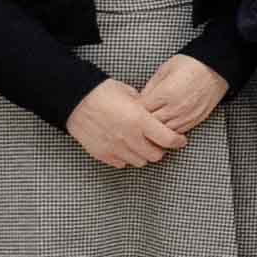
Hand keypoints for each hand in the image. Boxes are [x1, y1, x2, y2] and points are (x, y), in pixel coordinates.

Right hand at [67, 81, 188, 170]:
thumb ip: (146, 110)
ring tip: (139, 144)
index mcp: (139, 120)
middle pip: (156, 155)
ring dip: (143, 154)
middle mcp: (129, 137)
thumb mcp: (131, 95)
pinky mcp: (102, 154)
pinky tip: (124, 146)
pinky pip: (121, 163)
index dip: (178, 141)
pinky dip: (126, 157)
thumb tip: (156, 117)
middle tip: (157, 142)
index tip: (181, 140)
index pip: (168, 139)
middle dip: (160, 149)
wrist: (75, 100)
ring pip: (139, 162)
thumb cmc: (103, 92)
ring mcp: (115, 148)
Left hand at [135, 55, 225, 134]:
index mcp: (165, 93)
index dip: (134, 109)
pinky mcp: (195, 120)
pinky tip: (166, 124)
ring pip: (164, 131)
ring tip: (151, 123)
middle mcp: (176, 107)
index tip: (132, 107)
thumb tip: (140, 99)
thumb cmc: (191, 64)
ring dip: (156, 128)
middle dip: (143, 121)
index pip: (142, 110)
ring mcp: (186, 115)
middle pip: (151, 123)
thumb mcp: (165, 69)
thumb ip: (150, 86)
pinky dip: (169, 130)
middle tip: (138, 117)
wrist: (216, 68)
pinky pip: (178, 131)